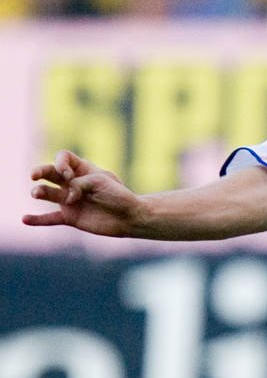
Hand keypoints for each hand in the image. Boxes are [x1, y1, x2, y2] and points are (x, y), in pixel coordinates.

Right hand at [23, 150, 141, 234]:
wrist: (130, 217)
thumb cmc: (118, 195)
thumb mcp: (100, 182)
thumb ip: (80, 185)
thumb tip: (67, 199)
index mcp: (82, 169)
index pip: (63, 157)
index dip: (61, 163)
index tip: (69, 175)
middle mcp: (72, 183)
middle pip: (49, 173)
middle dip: (40, 172)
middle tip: (34, 176)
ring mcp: (69, 200)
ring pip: (48, 194)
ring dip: (39, 192)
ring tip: (36, 194)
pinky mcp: (70, 217)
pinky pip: (50, 218)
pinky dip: (38, 219)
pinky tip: (25, 219)